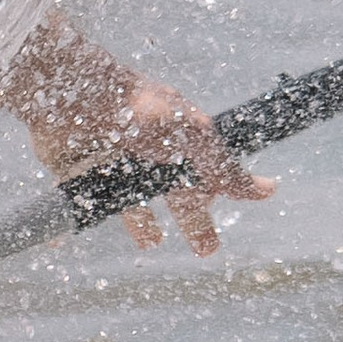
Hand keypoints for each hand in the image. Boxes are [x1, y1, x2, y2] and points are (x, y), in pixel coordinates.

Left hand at [0, 18, 274, 254]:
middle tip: (205, 249)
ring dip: (144, 222)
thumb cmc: (137, 110)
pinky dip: (92, 215)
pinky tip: (108, 237)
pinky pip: (88, 200)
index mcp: (176, 134)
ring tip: (151, 242)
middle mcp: (146, 147)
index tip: (227, 206)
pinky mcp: (77, 170)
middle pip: (174, 191)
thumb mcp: (190, 139)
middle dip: (192, 219)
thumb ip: (224, 169)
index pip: (205, 170)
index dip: (216, 192)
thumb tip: (271, 191)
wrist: (71, 92)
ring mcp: (111, 159)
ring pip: (131, 198)